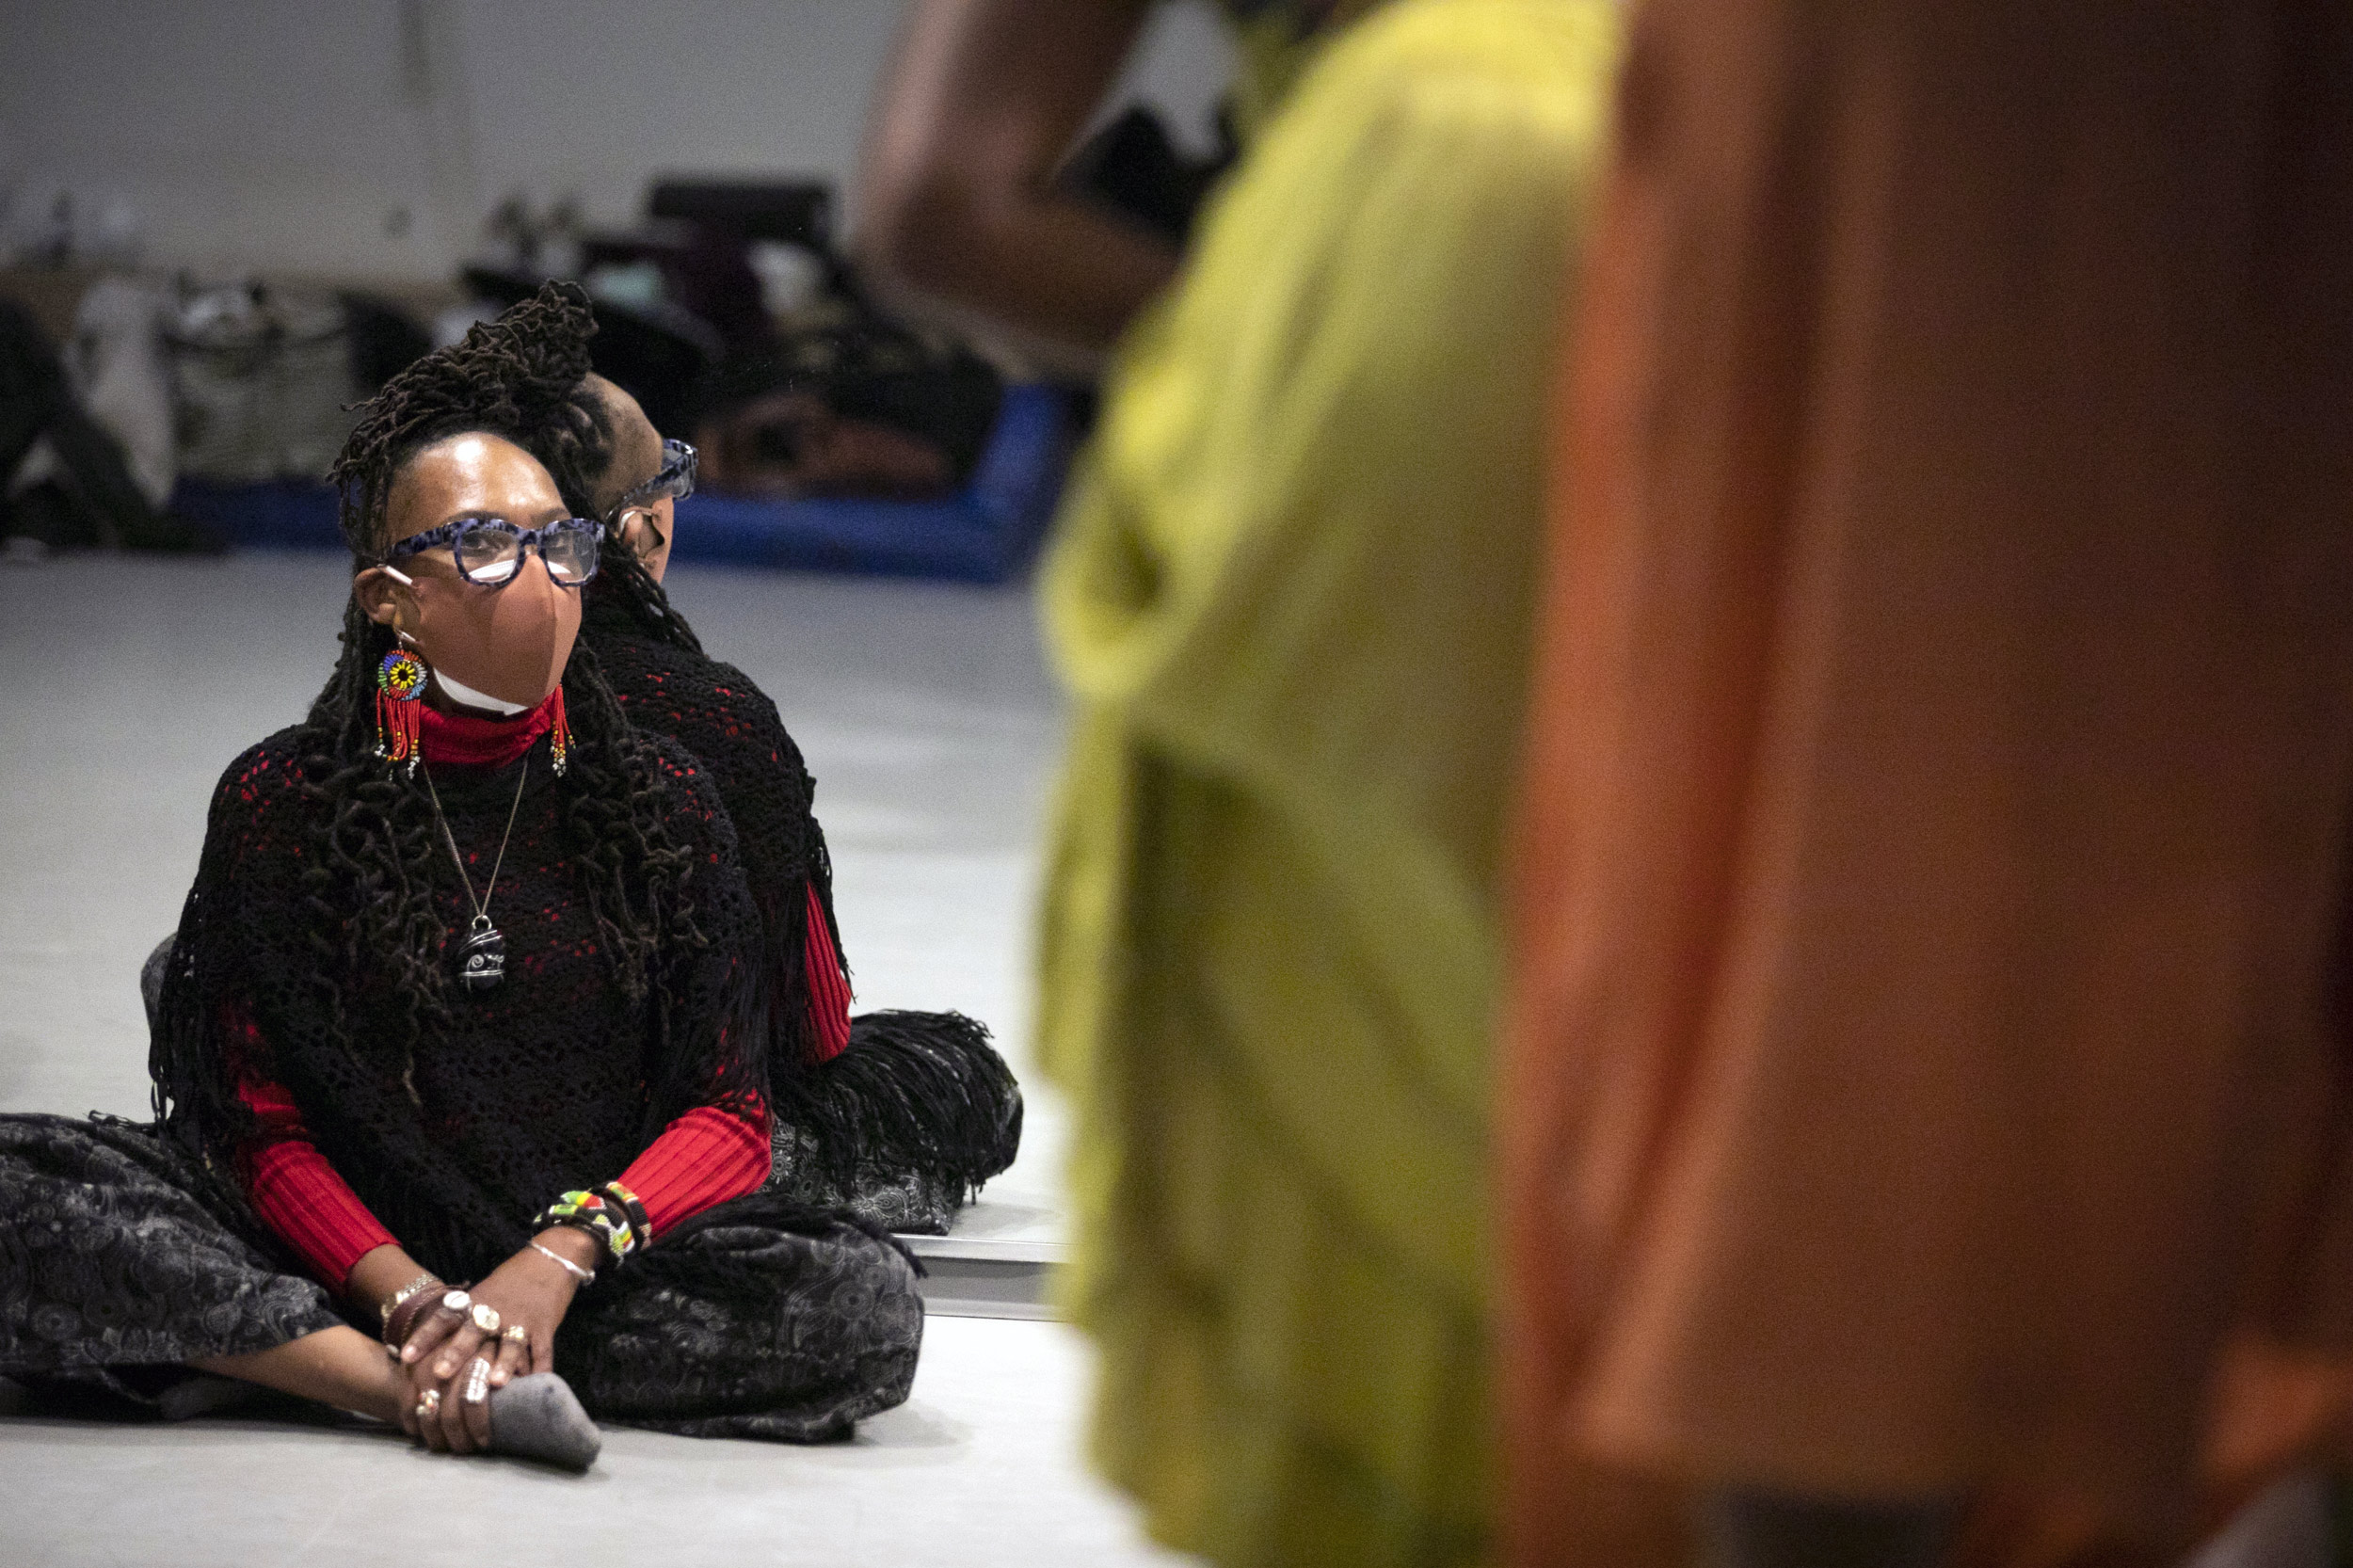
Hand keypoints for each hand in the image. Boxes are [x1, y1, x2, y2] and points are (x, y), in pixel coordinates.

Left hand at [395, 1235, 589, 1453]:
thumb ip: (460, 1321)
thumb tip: (426, 1352)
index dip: (425, 1337)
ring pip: (511, 1343)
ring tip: (496, 1383)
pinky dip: (541, 1368)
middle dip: (457, 1352)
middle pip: (473, 1332)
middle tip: (440, 1372)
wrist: (549, 1261)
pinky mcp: (545, 1328)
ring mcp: (522, 1320)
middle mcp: (495, 1311)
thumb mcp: (481, 1296)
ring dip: (504, 1363)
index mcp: (475, 1303)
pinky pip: (542, 1351)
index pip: (444, 1318)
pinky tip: (537, 1384)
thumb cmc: (508, 1285)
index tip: (405, 1356)